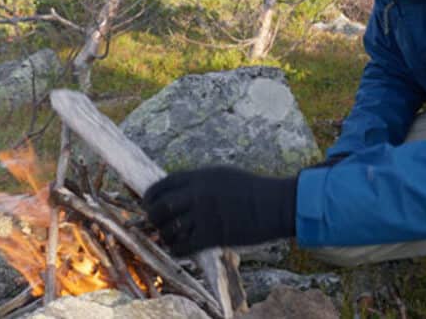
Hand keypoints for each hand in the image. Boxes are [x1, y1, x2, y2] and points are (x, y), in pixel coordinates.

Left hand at [142, 165, 296, 255]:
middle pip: (159, 208)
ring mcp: (204, 215)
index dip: (150, 197)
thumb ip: (198, 183)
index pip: (161, 186)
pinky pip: (182, 246)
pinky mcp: (213, 236)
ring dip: (166, 236)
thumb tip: (175, 193)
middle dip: (153, 218)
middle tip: (158, 224)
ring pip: (168, 230)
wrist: (276, 205)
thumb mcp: (223, 176)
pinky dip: (177, 249)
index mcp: (200, 177)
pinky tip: (183, 247)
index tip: (149, 205)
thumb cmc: (252, 190)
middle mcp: (198, 194)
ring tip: (172, 237)